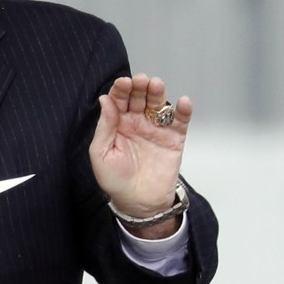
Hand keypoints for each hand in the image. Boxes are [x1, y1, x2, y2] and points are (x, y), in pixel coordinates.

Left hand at [88, 74, 190, 223]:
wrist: (139, 203)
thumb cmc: (115, 180)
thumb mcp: (101, 153)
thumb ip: (105, 127)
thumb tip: (105, 100)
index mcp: (117, 123)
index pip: (119, 100)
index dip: (121, 90)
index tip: (123, 83)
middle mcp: (137, 122)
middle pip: (139, 98)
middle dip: (140, 87)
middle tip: (141, 81)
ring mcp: (156, 129)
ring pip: (158, 105)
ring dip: (158, 94)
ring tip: (157, 86)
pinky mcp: (173, 139)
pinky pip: (179, 122)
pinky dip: (183, 111)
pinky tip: (182, 102)